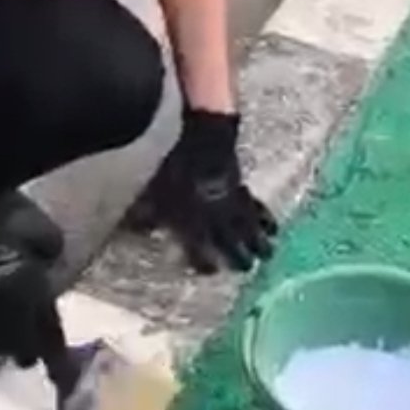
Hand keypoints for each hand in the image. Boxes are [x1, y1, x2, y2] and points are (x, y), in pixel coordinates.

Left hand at [126, 110, 276, 274]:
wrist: (203, 139)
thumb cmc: (174, 167)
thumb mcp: (153, 194)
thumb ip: (145, 217)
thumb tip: (135, 230)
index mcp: (194, 228)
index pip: (201, 255)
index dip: (205, 264)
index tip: (209, 269)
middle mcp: (217, 223)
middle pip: (232, 247)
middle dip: (240, 259)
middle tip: (247, 267)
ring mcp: (233, 206)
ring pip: (250, 231)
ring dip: (259, 244)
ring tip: (268, 253)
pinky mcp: (244, 189)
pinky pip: (258, 210)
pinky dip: (265, 219)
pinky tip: (273, 227)